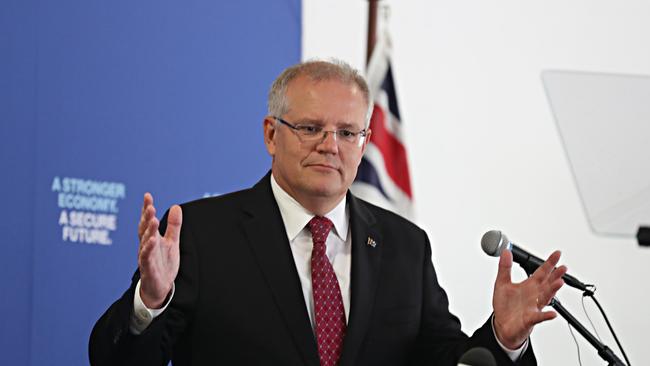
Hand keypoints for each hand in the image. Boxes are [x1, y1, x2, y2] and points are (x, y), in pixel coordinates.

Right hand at [137, 193, 181, 308]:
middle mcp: (146, 245)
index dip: (146, 208)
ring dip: (148, 230)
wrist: (160, 288)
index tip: (147, 195)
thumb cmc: (163, 263)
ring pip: (145, 242)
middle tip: (150, 206)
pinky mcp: (148, 268)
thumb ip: (174, 226)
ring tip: (153, 219)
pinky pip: (146, 257)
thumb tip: (176, 206)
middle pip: (145, 229)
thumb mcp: (172, 242)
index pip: (148, 221)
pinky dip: (148, 249)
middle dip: (146, 217)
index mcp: (151, 238)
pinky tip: (152, 240)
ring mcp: (145, 257)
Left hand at [492, 249, 565, 348]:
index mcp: (528, 286)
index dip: (549, 263)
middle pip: (547, 283)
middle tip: (563, 267)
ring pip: (545, 297)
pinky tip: (552, 314)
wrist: (502, 325)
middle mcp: (534, 295)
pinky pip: (539, 317)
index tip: (557, 254)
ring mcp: (533, 307)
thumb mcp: (502, 283)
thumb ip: (504, 268)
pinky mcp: (529, 319)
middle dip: (555, 275)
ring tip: (560, 282)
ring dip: (552, 290)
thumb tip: (506, 252)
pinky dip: (546, 316)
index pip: (541, 272)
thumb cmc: (505, 305)